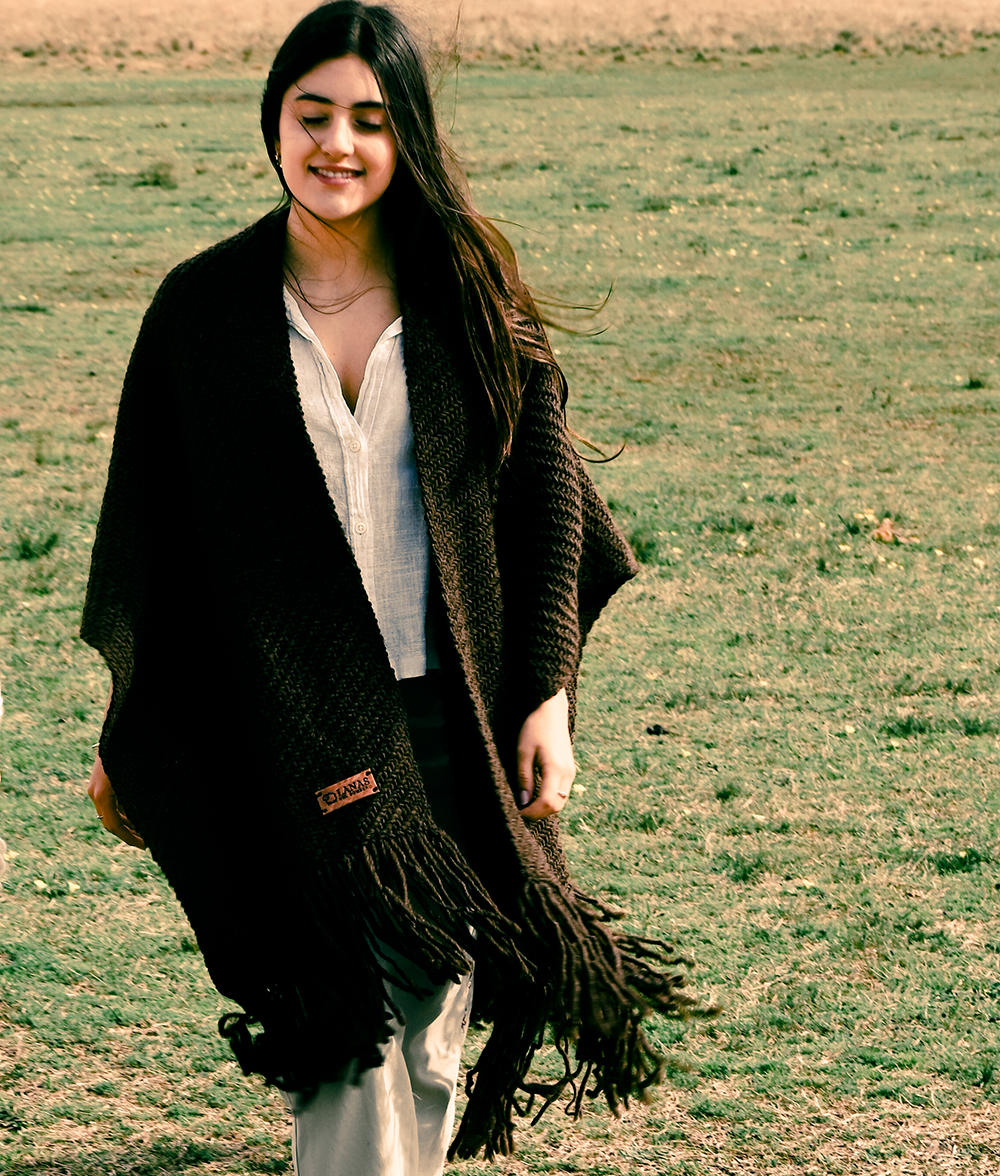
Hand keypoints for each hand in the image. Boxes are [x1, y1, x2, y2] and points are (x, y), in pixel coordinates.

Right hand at [87, 754, 145, 848]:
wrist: (119, 729)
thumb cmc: (131, 753)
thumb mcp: (135, 779)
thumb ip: (137, 800)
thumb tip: (146, 820)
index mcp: (103, 794)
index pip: (114, 825)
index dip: (129, 838)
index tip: (144, 846)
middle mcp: (96, 793)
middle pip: (111, 822)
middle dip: (129, 833)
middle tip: (147, 842)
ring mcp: (96, 788)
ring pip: (111, 813)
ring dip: (127, 823)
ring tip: (145, 831)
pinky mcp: (101, 782)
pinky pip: (111, 802)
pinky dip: (124, 811)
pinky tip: (139, 815)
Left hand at [516, 689, 575, 820]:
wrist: (551, 710)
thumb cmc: (534, 727)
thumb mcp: (523, 752)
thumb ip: (524, 778)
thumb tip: (523, 802)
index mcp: (556, 769)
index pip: (548, 803)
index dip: (532, 813)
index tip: (517, 813)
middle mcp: (568, 773)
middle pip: (557, 806)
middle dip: (539, 813)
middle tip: (520, 812)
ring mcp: (571, 771)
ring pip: (561, 800)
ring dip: (545, 807)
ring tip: (526, 804)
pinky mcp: (569, 768)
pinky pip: (562, 791)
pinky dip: (550, 798)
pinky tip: (536, 794)